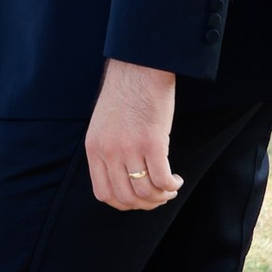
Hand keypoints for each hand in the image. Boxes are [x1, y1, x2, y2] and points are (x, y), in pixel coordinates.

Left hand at [85, 59, 180, 212]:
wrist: (139, 67)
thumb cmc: (126, 93)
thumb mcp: (104, 125)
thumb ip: (108, 151)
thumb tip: (124, 179)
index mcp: (94, 148)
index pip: (103, 193)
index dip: (123, 203)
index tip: (137, 200)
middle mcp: (109, 151)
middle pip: (126, 198)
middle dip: (145, 204)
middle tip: (159, 196)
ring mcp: (129, 148)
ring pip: (145, 192)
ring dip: (161, 196)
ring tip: (170, 186)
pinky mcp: (152, 142)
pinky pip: (162, 179)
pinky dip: (171, 185)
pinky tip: (177, 179)